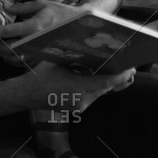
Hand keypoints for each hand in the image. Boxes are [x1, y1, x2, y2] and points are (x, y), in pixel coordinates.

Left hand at [0, 0, 101, 66]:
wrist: (78, 26)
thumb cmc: (59, 12)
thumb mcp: (41, 4)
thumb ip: (22, 8)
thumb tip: (5, 9)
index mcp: (35, 25)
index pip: (10, 31)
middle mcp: (35, 40)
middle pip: (8, 47)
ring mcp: (38, 50)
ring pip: (13, 57)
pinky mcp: (40, 56)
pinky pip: (21, 62)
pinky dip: (10, 59)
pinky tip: (4, 53)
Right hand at [19, 62, 136, 112]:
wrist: (27, 94)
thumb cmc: (41, 74)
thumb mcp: (60, 61)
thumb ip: (78, 58)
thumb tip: (95, 48)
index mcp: (77, 87)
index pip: (106, 82)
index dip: (121, 75)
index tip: (131, 67)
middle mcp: (82, 100)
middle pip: (107, 87)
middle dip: (118, 76)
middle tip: (129, 64)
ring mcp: (81, 106)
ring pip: (101, 91)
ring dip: (108, 80)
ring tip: (116, 66)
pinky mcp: (79, 108)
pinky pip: (94, 95)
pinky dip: (98, 85)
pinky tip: (99, 74)